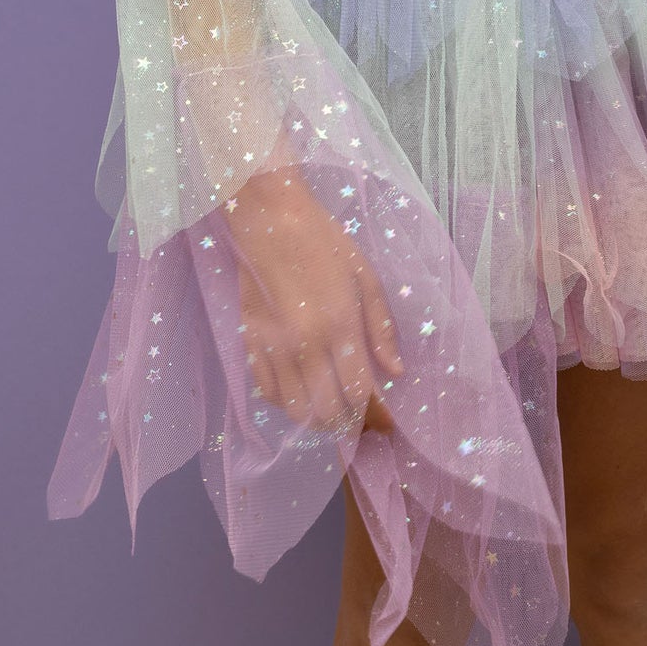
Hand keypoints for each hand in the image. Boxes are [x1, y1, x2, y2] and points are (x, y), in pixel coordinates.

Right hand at [223, 170, 404, 432]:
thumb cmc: (325, 243)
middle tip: (359, 417)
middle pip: (328, 412)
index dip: (375, 415)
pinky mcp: (250, 345)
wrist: (271, 222)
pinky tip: (301, 393)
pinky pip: (268, 394)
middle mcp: (306, 345)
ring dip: (317, 419)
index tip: (385, 420)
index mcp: (340, 326)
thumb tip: (396, 371)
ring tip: (331, 410)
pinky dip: (286, 404)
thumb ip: (381, 328)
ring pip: (296, 412)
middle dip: (348, 423)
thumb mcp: (365, 277)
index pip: (360, 393)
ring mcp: (274, 348)